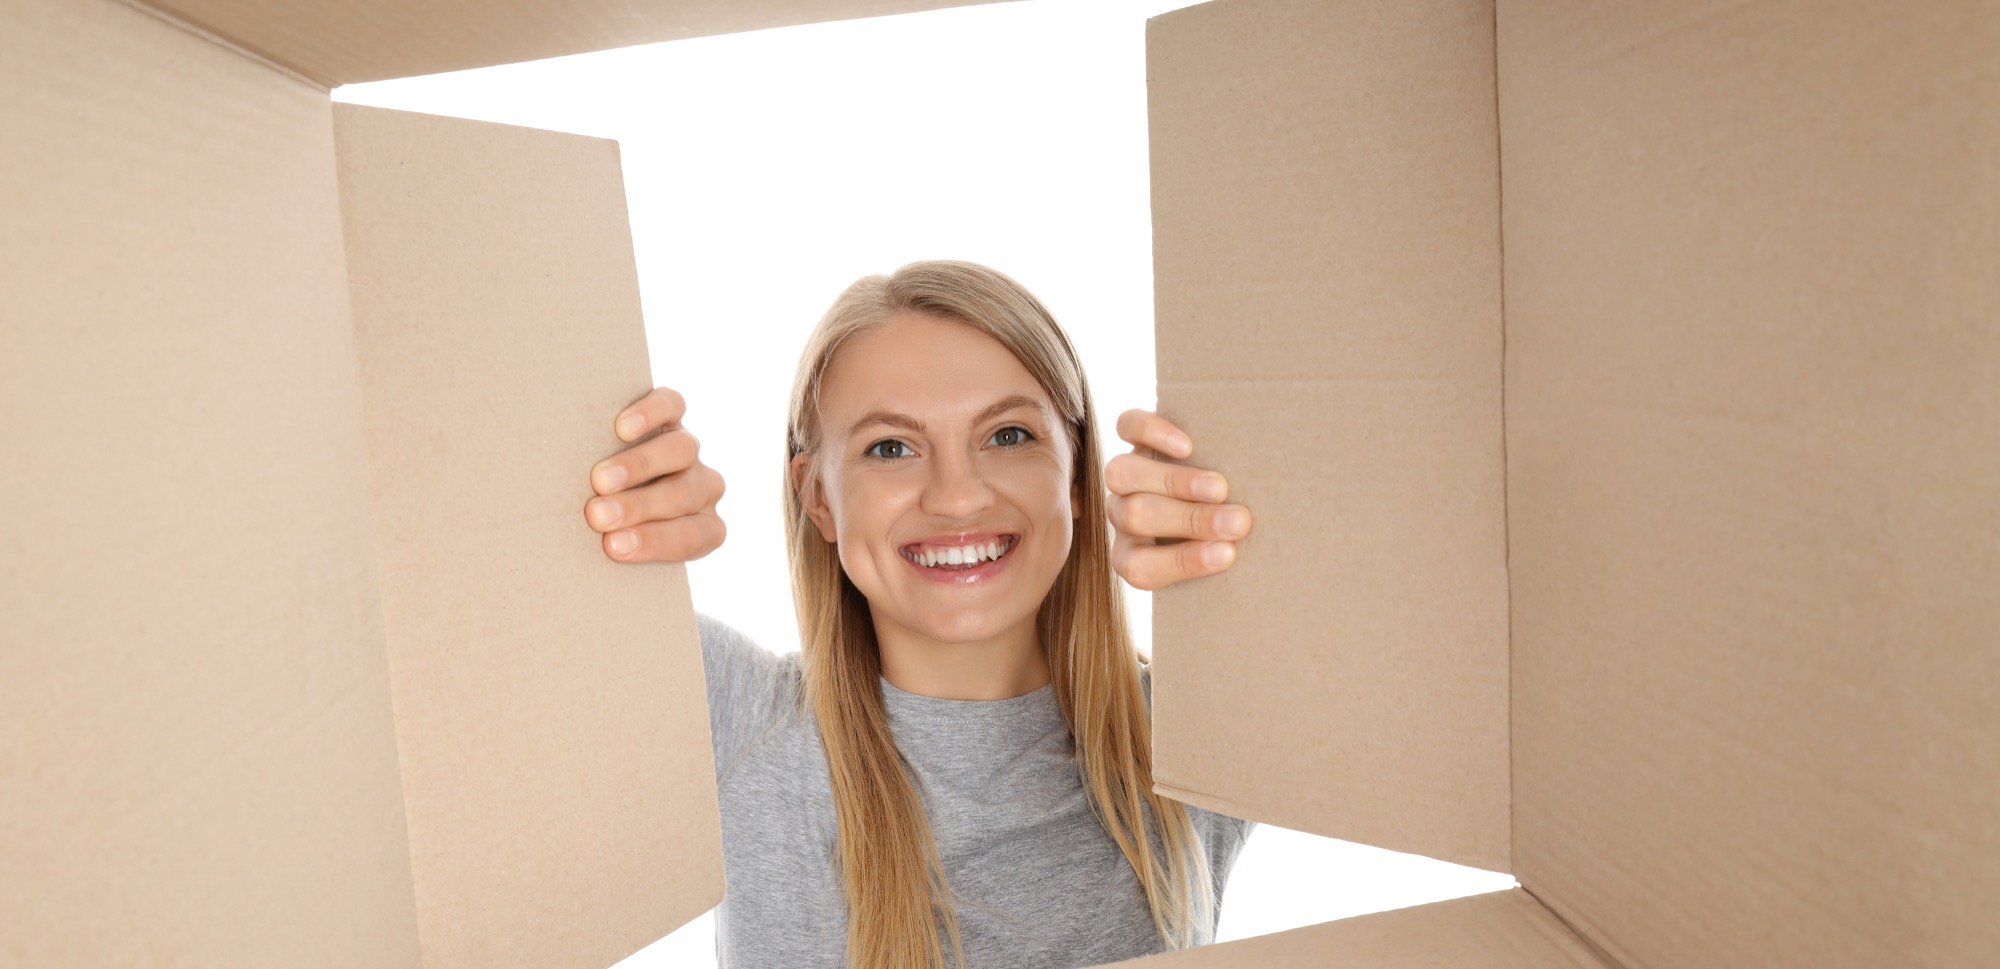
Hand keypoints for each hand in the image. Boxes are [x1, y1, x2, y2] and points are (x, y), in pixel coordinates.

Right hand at [583, 387, 727, 562]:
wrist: (605, 485)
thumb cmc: (607, 527)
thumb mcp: (616, 544)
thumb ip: (612, 546)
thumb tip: (589, 548)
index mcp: (703, 528)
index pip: (692, 537)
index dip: (655, 542)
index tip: (612, 546)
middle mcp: (702, 489)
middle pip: (683, 494)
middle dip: (639, 506)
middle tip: (597, 515)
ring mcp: (689, 451)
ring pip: (681, 451)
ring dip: (639, 466)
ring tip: (600, 478)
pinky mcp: (672, 415)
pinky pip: (672, 407)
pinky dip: (650, 415)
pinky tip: (622, 429)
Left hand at [1104, 409, 1251, 590]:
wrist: (1226, 483)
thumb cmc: (1230, 535)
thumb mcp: (1225, 553)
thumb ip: (1229, 556)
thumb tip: (1253, 554)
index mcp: (1134, 557)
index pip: (1142, 568)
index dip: (1183, 562)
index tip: (1229, 554)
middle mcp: (1124, 518)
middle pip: (1136, 516)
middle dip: (1191, 520)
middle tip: (1239, 521)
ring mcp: (1127, 477)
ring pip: (1123, 475)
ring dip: (1175, 482)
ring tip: (1219, 487)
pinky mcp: (1136, 438)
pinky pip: (1127, 428)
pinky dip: (1153, 433)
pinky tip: (1187, 446)